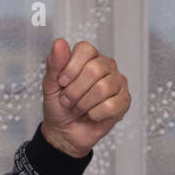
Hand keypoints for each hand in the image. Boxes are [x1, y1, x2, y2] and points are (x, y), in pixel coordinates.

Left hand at [39, 39, 130, 157]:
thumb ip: (54, 63)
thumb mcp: (50, 84)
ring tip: (79, 108)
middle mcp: (106, 66)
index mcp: (89, 57)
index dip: (71, 68)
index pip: (85, 49)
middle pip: (95, 69)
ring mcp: (118, 83)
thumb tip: (59, 43)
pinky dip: (95, 114)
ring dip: (84, 104)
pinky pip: (111, 105)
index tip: (62, 82)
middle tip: (69, 100)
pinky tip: (92, 115)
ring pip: (103, 88)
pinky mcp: (124, 101)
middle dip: (75, 90)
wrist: (64, 132)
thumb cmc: (59, 106)